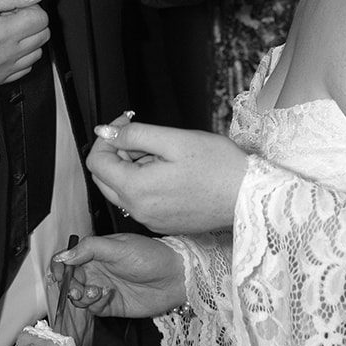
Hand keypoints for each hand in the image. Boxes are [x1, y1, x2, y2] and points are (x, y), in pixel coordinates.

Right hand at [0, 0, 49, 85]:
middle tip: (9, 18)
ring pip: (38, 51)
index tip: (16, 7)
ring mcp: (5, 69)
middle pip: (43, 34)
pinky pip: (26, 67)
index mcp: (3, 33)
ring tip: (6, 33)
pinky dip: (21, 56)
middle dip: (31, 22)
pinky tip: (4, 47)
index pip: (41, 18)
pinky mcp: (1, 79)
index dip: (30, 8)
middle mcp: (7, 54)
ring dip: (28, 40)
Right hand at [54, 233, 185, 318]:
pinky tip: (108, 296)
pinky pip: (93, 309)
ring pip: (79, 297)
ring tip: (96, 292)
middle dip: (69, 286)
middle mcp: (97, 271)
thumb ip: (89, 249)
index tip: (60, 274)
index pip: (68, 259)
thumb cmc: (151, 255)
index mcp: (95, 253)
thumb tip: (64, 256)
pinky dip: (95, 304)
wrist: (174, 278)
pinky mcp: (111, 305)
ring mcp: (102, 288)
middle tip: (77, 289)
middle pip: (70, 280)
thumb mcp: (119, 246)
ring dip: (81, 296)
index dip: (60, 267)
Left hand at [87, 116, 247, 231]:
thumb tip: (105, 133)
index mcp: (137, 189)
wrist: (248, 196)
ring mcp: (151, 220)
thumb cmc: (219, 166)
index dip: (107, 137)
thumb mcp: (174, 139)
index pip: (96, 162)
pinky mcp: (163, 223)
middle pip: (105, 178)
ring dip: (132, 167)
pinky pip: (141, 201)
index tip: (126, 122)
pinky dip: (146, 183)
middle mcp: (139, 210)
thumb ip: (134, 134)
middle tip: (145, 137)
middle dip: (117, 152)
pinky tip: (171, 171)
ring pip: (123, 189)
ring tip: (164, 153)